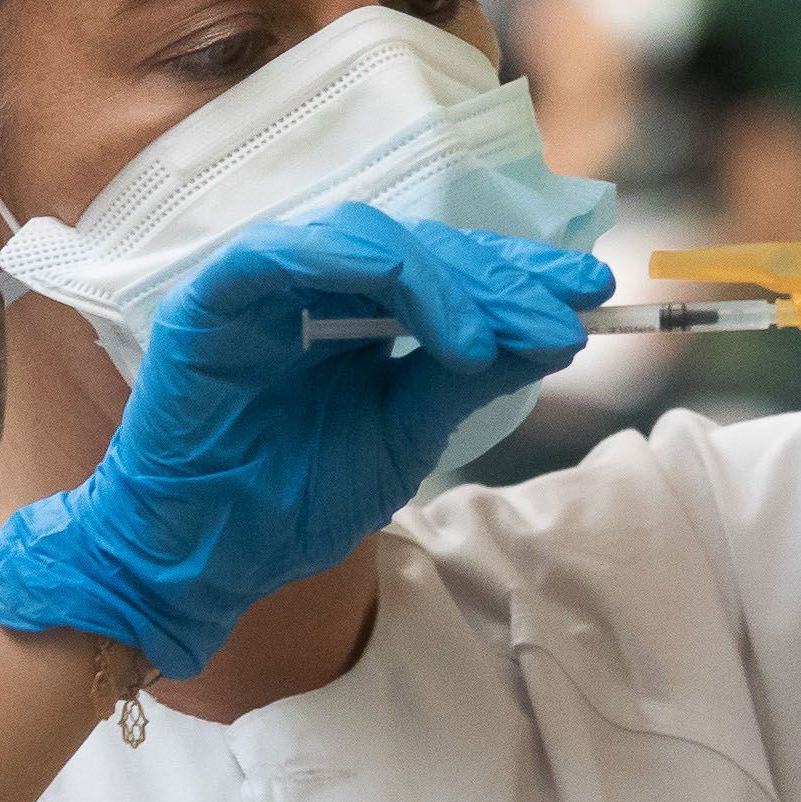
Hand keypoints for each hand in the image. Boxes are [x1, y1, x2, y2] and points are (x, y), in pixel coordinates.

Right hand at [0, 207, 603, 677]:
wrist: (208, 561)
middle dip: (499, 277)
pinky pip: (288, 254)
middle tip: (568, 309)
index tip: (592, 294)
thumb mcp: (406, 436)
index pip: (445, 270)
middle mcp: (311, 284)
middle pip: (419, 247)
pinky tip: (438, 324)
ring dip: (447, 281)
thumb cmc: (294, 500)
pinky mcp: (214, 296)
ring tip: (498, 342)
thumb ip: (467, 380)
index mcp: (355, 312)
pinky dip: (370, 273)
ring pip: (368, 240)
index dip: (516, 275)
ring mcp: (262, 283)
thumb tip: (557, 333)